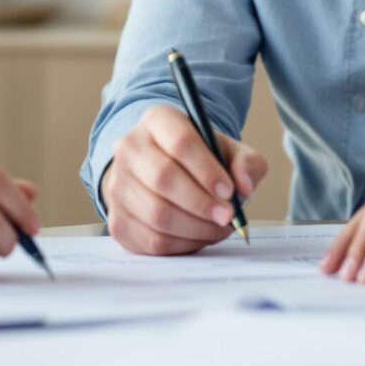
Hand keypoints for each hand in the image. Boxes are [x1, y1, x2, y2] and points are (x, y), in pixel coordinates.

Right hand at [101, 104, 267, 255]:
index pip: (180, 142)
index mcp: (158, 120)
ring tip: (217, 227)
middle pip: (163, 178)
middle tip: (227, 216)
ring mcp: (118, 184)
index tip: (229, 190)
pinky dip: (182, 245)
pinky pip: (151, 240)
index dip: (207, 170)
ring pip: (157, 213)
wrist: (164, 175)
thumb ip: (247, 163)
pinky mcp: (117, 220)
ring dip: (195, 227)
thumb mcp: (229, 152)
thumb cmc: (200, 162)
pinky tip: (198, 236)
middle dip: (202, 203)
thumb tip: (244, 186)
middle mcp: (130, 148)